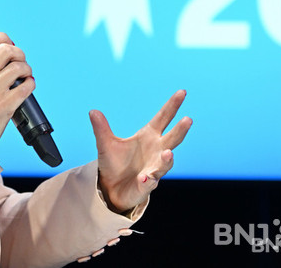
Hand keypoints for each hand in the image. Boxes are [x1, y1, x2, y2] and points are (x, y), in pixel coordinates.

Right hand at [0, 32, 34, 150]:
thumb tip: (3, 52)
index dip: (2, 37)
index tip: (8, 43)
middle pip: (7, 49)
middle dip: (19, 53)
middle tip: (19, 61)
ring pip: (19, 67)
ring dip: (26, 69)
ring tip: (25, 75)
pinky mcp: (4, 105)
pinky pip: (26, 86)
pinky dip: (31, 84)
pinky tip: (28, 86)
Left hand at [90, 89, 191, 213]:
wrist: (111, 187)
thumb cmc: (115, 163)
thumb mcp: (105, 143)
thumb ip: (101, 128)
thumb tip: (93, 111)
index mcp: (148, 136)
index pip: (163, 118)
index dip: (172, 105)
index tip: (182, 92)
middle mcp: (156, 151)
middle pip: (172, 139)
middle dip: (180, 130)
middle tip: (188, 119)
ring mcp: (153, 168)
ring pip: (165, 163)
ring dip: (166, 159)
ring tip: (167, 153)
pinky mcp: (146, 185)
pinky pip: (149, 182)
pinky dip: (148, 180)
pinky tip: (144, 178)